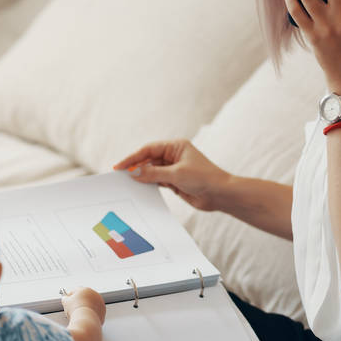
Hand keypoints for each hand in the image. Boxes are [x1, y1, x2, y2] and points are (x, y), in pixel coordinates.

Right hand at [61, 286, 105, 324]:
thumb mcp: (66, 302)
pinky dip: (90, 314)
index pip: (76, 291)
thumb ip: (65, 298)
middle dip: (78, 302)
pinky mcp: (102, 311)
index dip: (70, 296)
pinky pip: (94, 312)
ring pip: (90, 305)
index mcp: (86, 290)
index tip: (67, 300)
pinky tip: (84, 318)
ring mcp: (100, 303)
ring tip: (78, 315)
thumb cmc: (76, 310)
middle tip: (72, 309)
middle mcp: (94, 294)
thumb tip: (65, 298)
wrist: (85, 320)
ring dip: (85, 308)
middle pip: (84, 297)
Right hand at [113, 139, 230, 211]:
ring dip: (141, 176)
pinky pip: (157, 181)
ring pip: (152, 171)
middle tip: (120, 176)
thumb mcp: (176, 174)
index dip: (133, 158)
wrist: (220, 194)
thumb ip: (153, 174)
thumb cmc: (204, 178)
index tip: (120, 166)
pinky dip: (149, 184)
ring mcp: (174, 169)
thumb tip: (134, 173)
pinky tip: (140, 188)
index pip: (149, 150)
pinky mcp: (175, 181)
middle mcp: (174, 155)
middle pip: (149, 160)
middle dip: (135, 167)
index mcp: (176, 146)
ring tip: (127, 183)